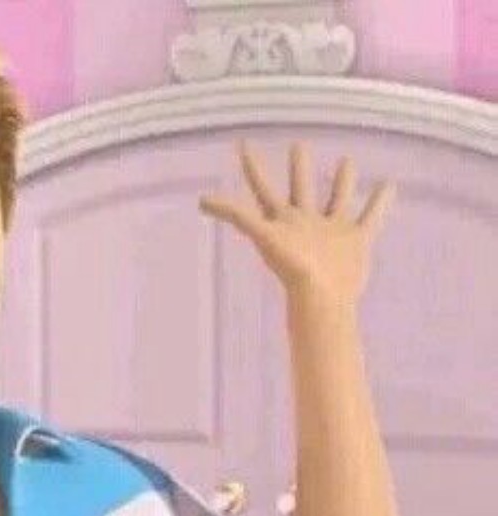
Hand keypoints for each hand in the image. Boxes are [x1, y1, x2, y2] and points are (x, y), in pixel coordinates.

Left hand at [198, 140, 395, 311]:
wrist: (322, 297)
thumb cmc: (291, 268)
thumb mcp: (261, 234)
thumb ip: (234, 215)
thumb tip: (200, 200)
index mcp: (281, 219)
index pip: (262, 187)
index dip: (251, 166)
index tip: (242, 144)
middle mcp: (305, 222)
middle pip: (300, 187)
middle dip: (298, 167)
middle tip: (298, 145)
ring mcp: (332, 230)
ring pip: (337, 198)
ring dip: (342, 181)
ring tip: (347, 161)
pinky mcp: (357, 239)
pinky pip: (371, 216)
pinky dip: (380, 202)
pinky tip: (388, 186)